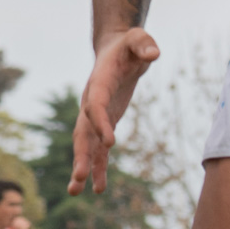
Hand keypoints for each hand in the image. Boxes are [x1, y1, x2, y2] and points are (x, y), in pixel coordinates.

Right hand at [69, 27, 159, 195]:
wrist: (117, 49)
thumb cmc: (130, 44)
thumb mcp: (138, 38)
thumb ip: (144, 44)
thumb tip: (153, 53)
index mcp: (99, 83)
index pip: (96, 105)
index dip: (100, 123)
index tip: (110, 143)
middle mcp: (91, 102)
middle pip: (83, 131)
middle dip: (80, 154)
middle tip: (78, 177)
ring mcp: (96, 115)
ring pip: (86, 144)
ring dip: (82, 166)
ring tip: (76, 191)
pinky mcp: (104, 123)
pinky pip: (99, 149)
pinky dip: (98, 168)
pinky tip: (98, 189)